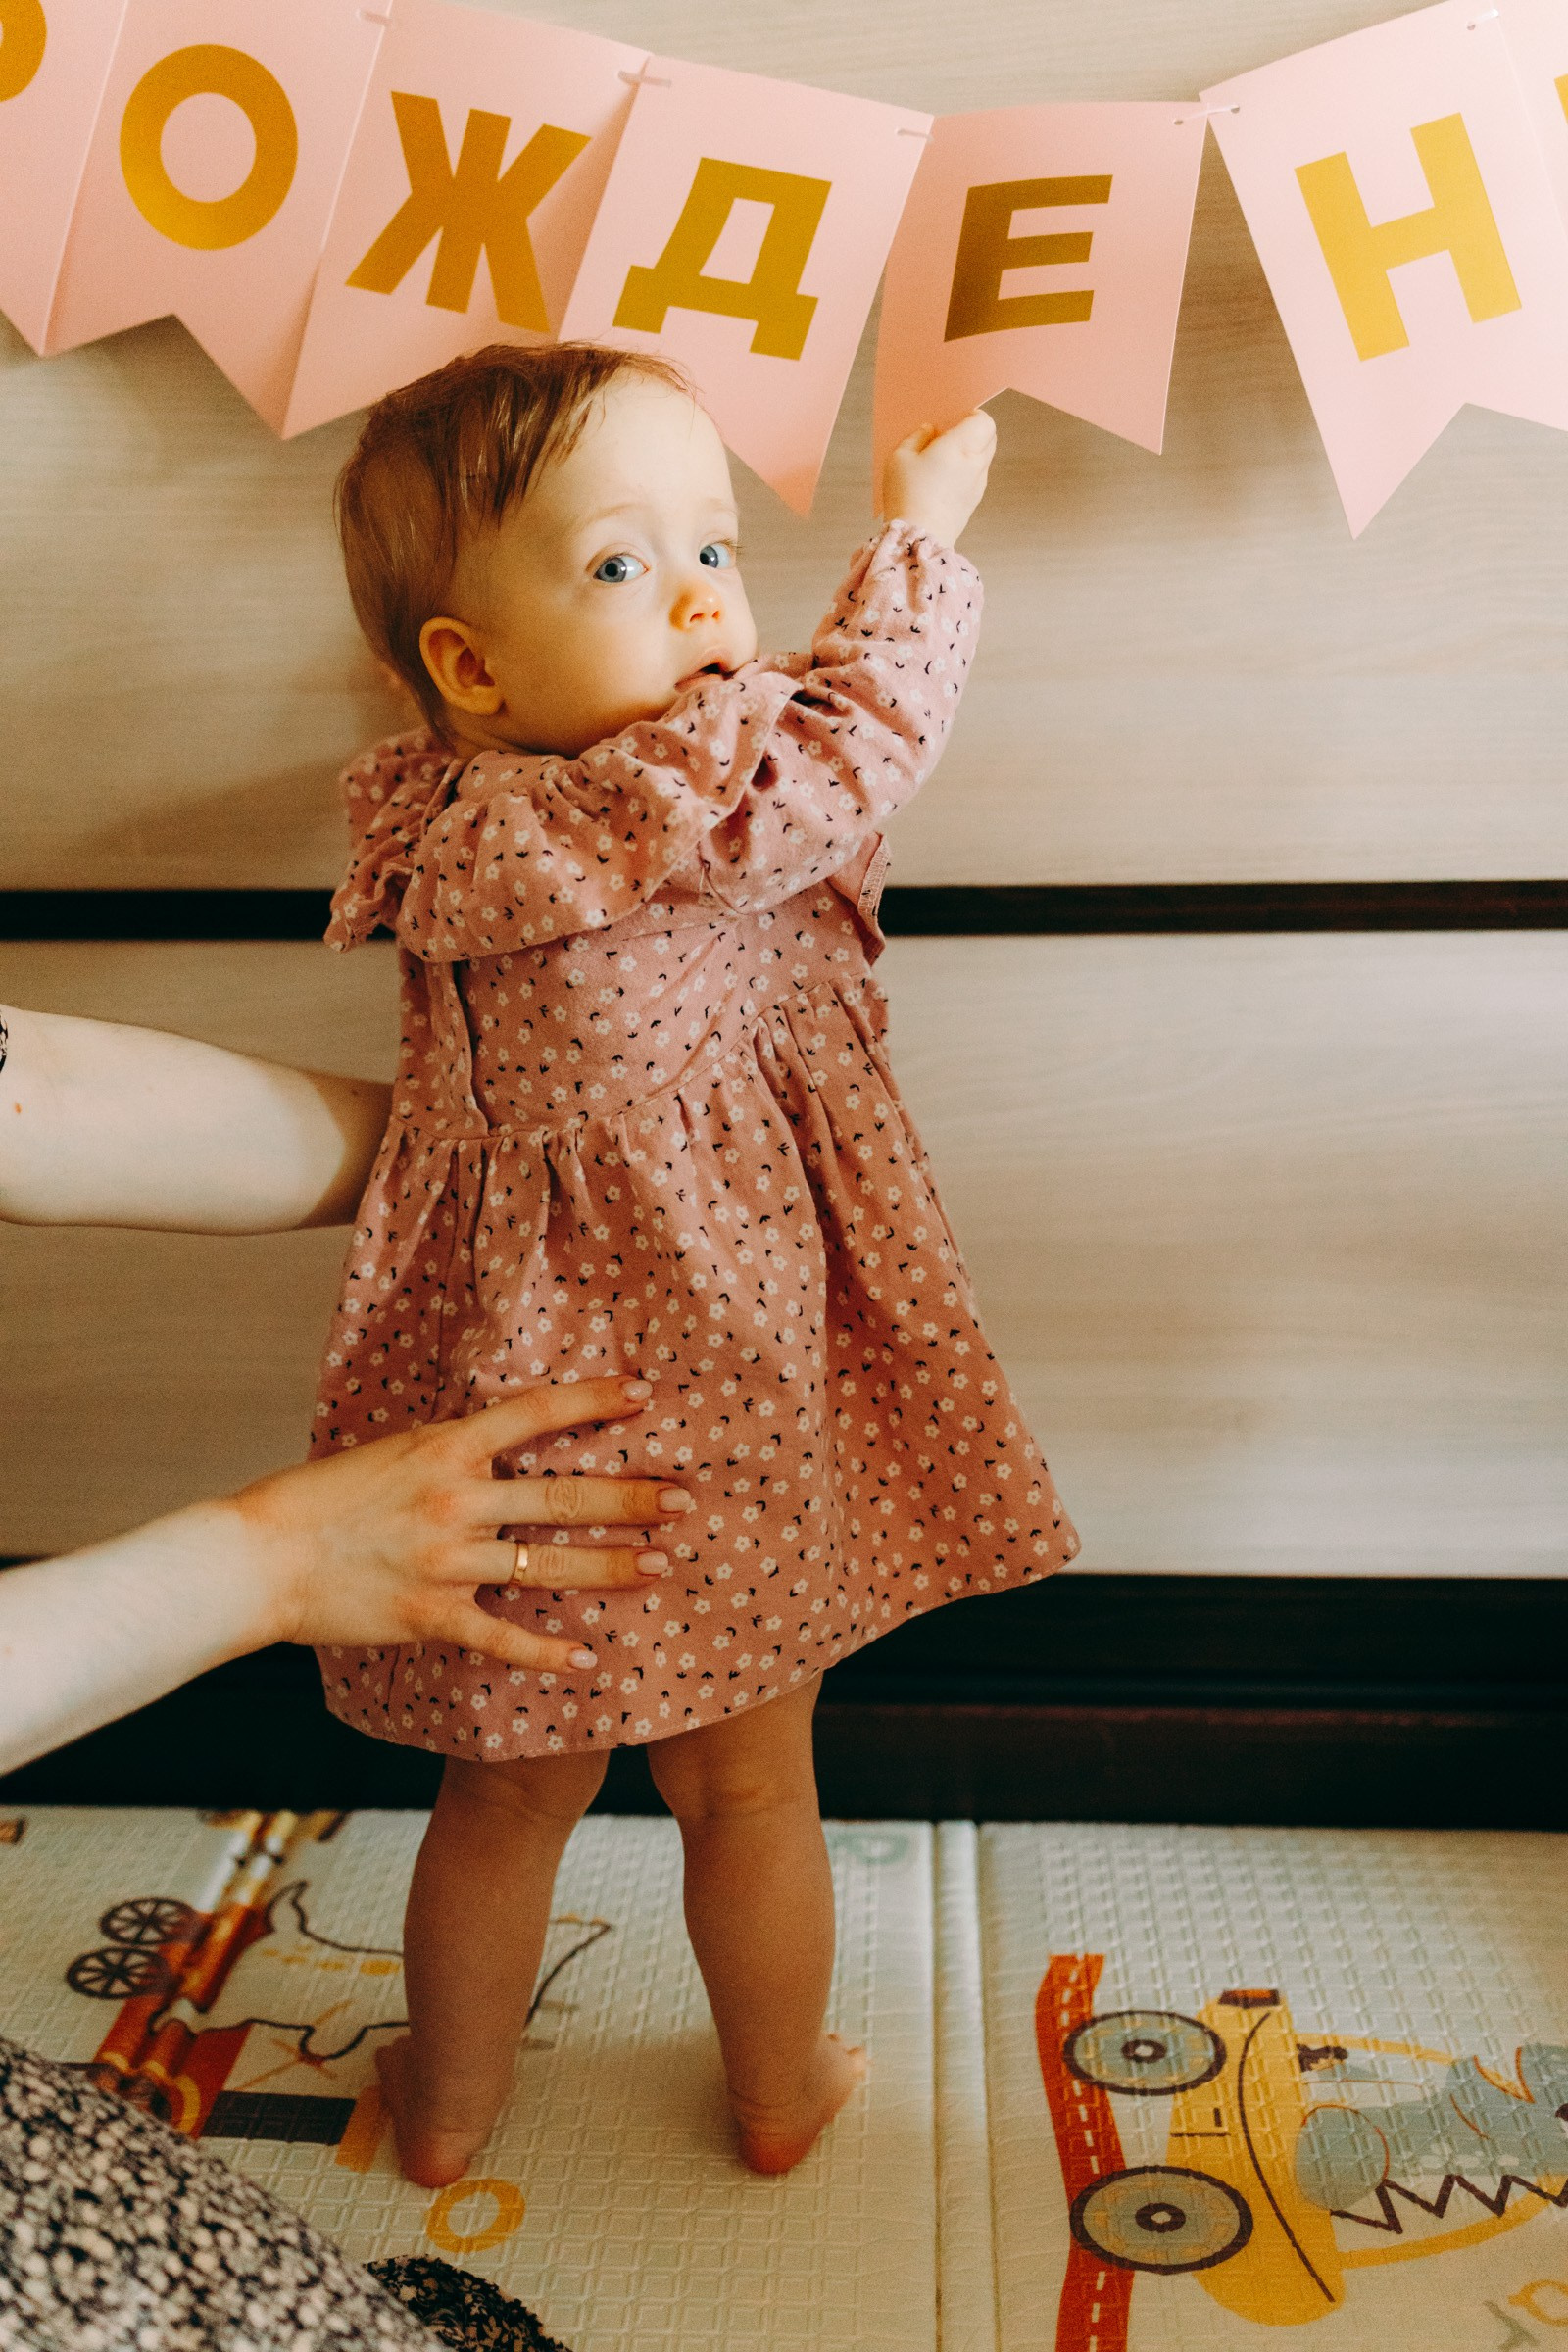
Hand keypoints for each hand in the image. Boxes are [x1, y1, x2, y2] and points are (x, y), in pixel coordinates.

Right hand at [232, 1377, 690, 1675]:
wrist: (256, 1557)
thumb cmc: (317, 1500)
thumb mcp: (388, 1452)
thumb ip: (447, 1453)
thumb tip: (495, 1445)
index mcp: (444, 1447)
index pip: (536, 1413)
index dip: (595, 1401)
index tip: (645, 1396)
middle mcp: (456, 1499)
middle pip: (566, 1495)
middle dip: (633, 1498)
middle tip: (686, 1499)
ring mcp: (447, 1560)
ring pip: (550, 1562)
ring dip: (612, 1566)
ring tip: (661, 1564)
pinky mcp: (432, 1614)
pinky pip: (504, 1633)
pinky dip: (547, 1650)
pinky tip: (586, 1658)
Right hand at [881, 409, 996, 548]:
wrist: (917, 540)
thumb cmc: (907, 495)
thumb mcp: (900, 457)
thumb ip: (917, 437)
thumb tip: (931, 430)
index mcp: (961, 446)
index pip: (984, 420)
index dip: (971, 415)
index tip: (952, 418)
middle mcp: (976, 464)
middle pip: (988, 437)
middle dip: (972, 431)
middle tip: (946, 436)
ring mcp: (978, 485)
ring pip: (983, 458)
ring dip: (969, 453)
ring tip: (941, 460)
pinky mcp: (973, 502)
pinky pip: (976, 477)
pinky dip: (965, 472)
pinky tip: (942, 480)